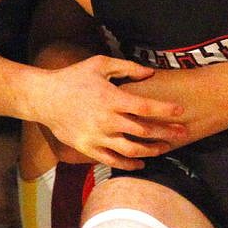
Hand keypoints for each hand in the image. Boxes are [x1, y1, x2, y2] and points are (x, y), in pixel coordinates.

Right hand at [38, 54, 186, 169]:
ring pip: (131, 150)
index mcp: (111, 99)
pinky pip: (112, 160)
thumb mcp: (100, 64)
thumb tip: (150, 73)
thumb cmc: (73, 77)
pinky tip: (141, 162)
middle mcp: (107, 120)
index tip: (180, 112)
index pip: (146, 108)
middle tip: (183, 134)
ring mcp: (97, 137)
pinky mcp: (87, 148)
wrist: (43, 97)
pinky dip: (129, 164)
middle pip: (144, 131)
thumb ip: (127, 68)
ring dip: (152, 151)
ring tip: (165, 148)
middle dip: (166, 133)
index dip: (166, 111)